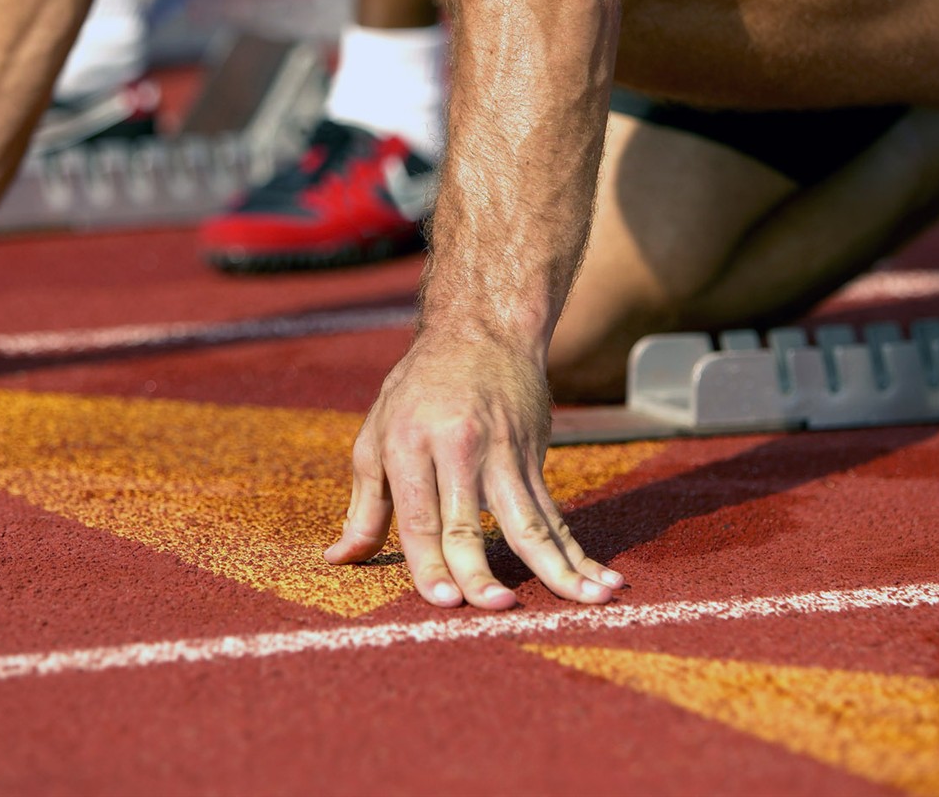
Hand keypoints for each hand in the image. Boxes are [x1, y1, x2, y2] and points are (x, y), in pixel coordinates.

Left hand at [325, 333, 623, 608]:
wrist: (482, 330)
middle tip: (494, 608)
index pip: (419, 516)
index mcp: (409, 444)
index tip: (443, 601)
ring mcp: (503, 453)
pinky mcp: (534, 457)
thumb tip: (338, 560)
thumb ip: (364, 505)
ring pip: (528, 521)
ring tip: (584, 601)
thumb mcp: (377, 434)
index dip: (430, 562)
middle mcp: (457, 449)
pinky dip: (577, 551)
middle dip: (482, 571)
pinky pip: (555, 514)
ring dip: (557, 567)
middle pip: (469, 522)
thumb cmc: (418, 389)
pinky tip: (601, 580)